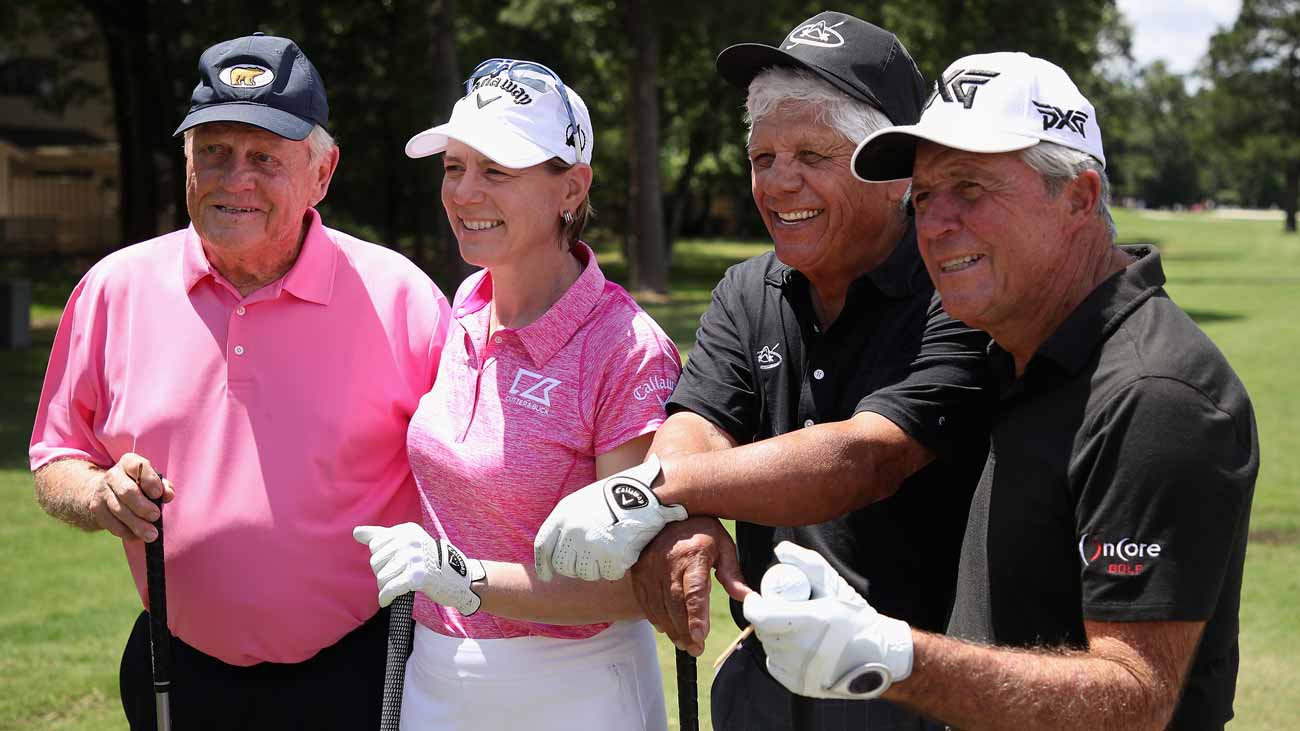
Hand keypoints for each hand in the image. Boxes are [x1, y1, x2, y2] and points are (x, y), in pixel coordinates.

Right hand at [88, 452, 174, 541]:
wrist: (108, 491)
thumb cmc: (139, 485)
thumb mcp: (152, 480)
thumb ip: (163, 486)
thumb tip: (168, 495)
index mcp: (129, 462)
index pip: (138, 466)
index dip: (149, 481)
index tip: (158, 494)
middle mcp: (113, 475)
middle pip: (127, 491)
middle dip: (143, 507)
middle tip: (156, 516)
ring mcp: (102, 492)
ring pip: (119, 510)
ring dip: (136, 524)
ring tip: (151, 534)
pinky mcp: (96, 509)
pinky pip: (110, 523)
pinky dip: (125, 532)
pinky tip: (136, 536)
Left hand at [352, 523, 485, 614]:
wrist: (457, 577)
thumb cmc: (430, 560)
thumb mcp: (408, 542)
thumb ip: (381, 536)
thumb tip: (356, 532)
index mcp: (407, 531)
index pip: (376, 545)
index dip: (382, 559)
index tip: (395, 564)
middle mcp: (410, 541)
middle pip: (376, 562)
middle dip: (382, 574)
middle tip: (397, 578)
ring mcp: (414, 558)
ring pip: (382, 577)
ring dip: (385, 587)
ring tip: (397, 587)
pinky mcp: (418, 577)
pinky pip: (390, 589)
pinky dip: (386, 597)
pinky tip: (386, 601)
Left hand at [533, 455, 686, 581]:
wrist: (645, 492)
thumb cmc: (617, 495)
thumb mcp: (583, 501)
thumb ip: (568, 524)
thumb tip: (556, 557)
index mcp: (563, 514)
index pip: (543, 546)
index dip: (543, 565)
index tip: (546, 577)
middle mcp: (573, 531)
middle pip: (564, 566)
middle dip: (576, 567)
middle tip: (592, 560)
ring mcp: (592, 545)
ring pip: (586, 573)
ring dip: (598, 567)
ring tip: (612, 548)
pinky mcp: (612, 557)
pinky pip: (609, 574)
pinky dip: (617, 566)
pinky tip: (625, 549)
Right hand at [630, 517, 750, 655]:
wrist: (665, 510)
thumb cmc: (699, 530)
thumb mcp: (722, 545)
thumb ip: (732, 574)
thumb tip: (748, 598)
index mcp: (693, 554)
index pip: (695, 589)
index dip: (696, 614)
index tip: (701, 635)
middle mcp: (669, 563)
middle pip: (676, 604)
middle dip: (686, 630)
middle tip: (696, 649)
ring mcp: (651, 569)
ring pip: (660, 607)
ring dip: (672, 629)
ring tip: (685, 644)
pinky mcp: (639, 574)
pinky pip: (647, 603)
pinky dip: (657, 619)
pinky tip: (668, 629)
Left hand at [742, 541, 912, 699]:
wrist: (879, 656)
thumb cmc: (855, 617)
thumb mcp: (833, 584)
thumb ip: (807, 563)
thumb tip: (781, 550)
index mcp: (810, 621)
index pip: (760, 614)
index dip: (753, 604)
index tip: (757, 597)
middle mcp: (803, 649)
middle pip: (763, 630)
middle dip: (766, 617)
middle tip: (778, 609)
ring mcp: (800, 671)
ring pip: (769, 647)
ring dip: (773, 636)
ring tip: (792, 627)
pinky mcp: (800, 686)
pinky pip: (776, 665)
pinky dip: (780, 655)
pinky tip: (796, 647)